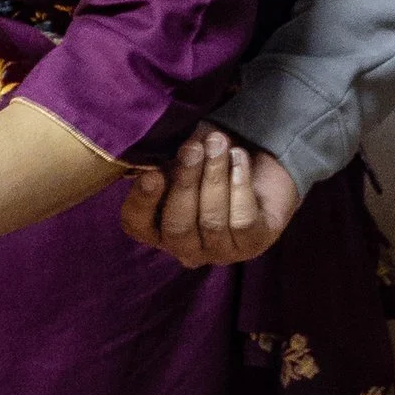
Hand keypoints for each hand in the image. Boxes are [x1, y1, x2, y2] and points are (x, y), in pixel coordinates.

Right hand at [119, 128, 301, 267]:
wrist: (257, 159)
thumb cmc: (208, 159)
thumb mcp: (181, 153)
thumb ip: (164, 157)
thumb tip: (157, 152)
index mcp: (156, 227)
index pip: (137, 224)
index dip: (143, 202)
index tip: (153, 174)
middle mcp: (185, 247)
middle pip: (178, 226)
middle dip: (185, 183)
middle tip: (194, 148)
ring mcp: (219, 250)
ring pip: (212, 221)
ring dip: (215, 177)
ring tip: (219, 144)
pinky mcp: (253, 244)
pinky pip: (243, 221)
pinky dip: (240, 186)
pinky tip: (239, 158)